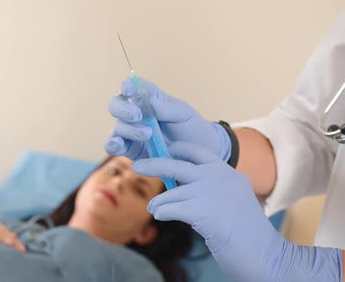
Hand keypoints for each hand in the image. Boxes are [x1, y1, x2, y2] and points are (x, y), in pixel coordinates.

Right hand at [105, 77, 230, 161]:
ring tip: (147, 135)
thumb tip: (150, 102)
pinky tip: (118, 145)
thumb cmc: (191, 128)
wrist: (200, 153)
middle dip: (124, 109)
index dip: (127, 86)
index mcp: (148, 99)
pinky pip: (114, 146)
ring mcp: (131, 132)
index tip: (129, 90)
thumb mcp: (184, 114)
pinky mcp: (130, 150)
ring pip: (118, 126)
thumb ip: (166, 107)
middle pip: (117, 105)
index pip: (132, 87)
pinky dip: (112, 144)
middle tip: (137, 116)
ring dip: (129, 129)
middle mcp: (136, 114)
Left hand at [136, 142, 341, 281]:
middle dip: (155, 164)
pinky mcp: (203, 211)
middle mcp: (220, 178)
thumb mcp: (234, 202)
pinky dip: (162, 211)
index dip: (179, 149)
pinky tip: (159, 215)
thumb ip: (213, 190)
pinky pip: (171, 208)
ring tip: (153, 207)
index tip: (165, 150)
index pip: (200, 152)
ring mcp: (212, 193)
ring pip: (172, 191)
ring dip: (158, 201)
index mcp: (230, 174)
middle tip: (138, 165)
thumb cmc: (249, 235)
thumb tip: (181, 188)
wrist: (267, 257)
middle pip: (178, 164)